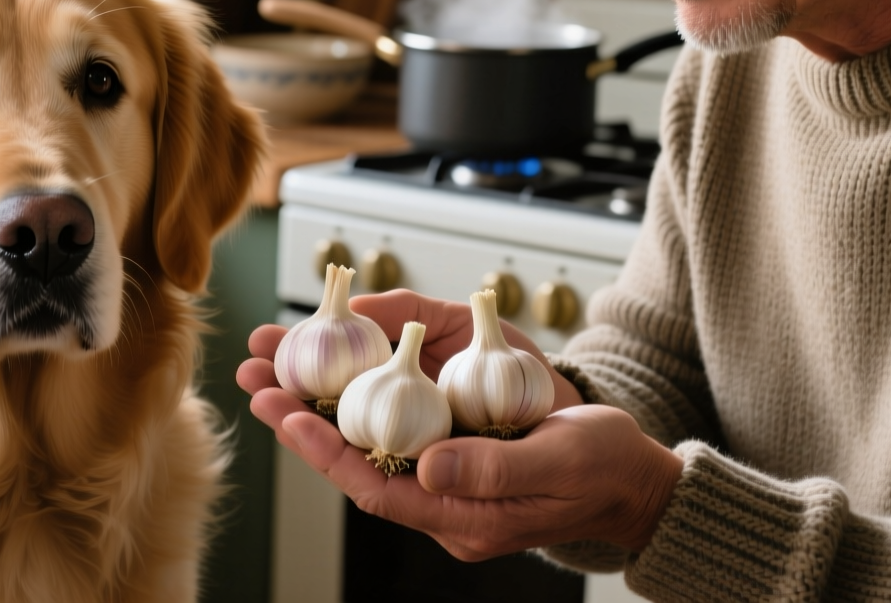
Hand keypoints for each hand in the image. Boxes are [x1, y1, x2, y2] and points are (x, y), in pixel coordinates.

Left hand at [237, 291, 682, 558]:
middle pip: (356, 465)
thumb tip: (428, 466)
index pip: (376, 486)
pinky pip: (391, 435)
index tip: (283, 413)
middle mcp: (444, 505)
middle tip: (255, 380)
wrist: (635, 480)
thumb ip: (495, 466)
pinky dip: (357, 405)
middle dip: (302, 423)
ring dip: (320, 409)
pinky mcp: (452, 461)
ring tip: (273, 372)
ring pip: (367, 448)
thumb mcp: (560, 459)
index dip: (325, 451)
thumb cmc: (606, 468)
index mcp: (464, 517)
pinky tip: (329, 378)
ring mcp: (446, 484)